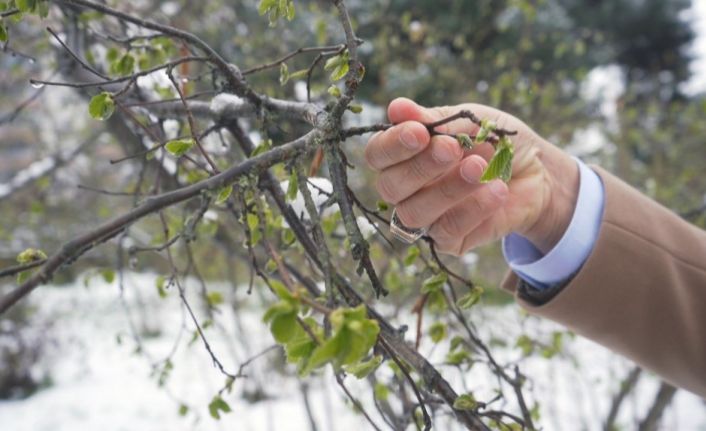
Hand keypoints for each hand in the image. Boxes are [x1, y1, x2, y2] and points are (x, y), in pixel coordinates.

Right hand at [365, 98, 579, 255]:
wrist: (536, 169)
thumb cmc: (494, 140)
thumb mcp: (468, 120)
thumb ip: (433, 119)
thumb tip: (396, 108)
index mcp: (402, 155)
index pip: (377, 154)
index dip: (393, 145)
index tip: (420, 132)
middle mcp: (406, 189)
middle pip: (390, 187)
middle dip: (421, 167)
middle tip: (453, 148)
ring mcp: (425, 217)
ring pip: (414, 213)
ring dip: (447, 189)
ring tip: (480, 168)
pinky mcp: (449, 240)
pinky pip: (447, 230)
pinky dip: (473, 209)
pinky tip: (497, 190)